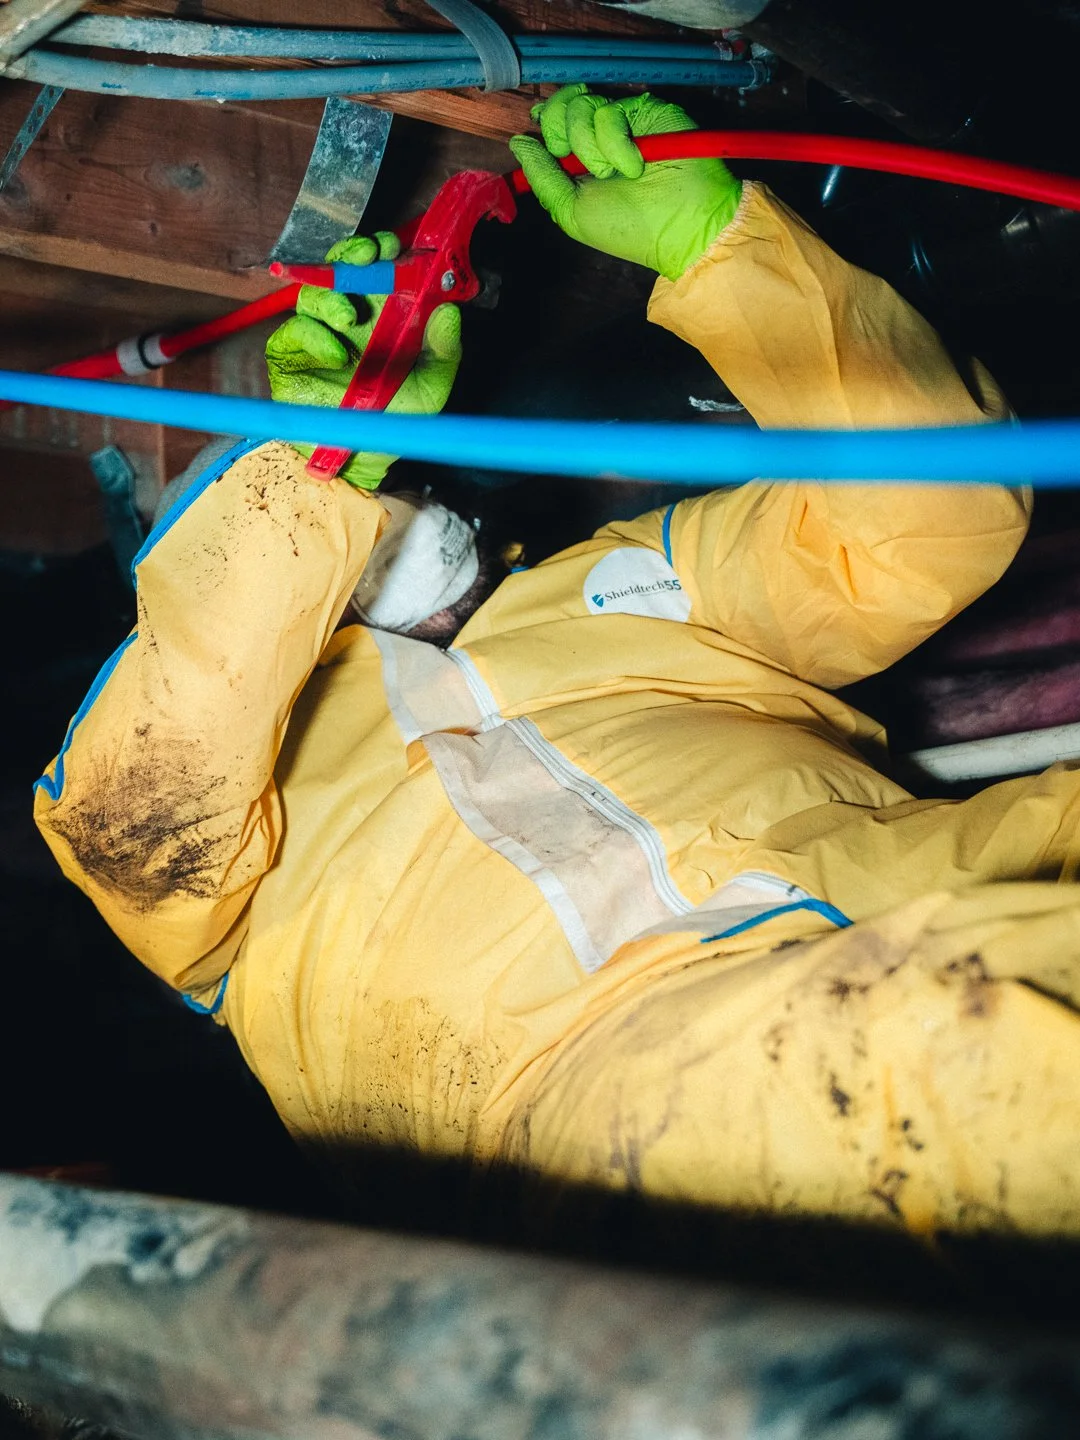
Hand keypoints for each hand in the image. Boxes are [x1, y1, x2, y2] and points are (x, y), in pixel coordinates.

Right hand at [265, 232, 462, 488]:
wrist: (360, 458)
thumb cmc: (396, 419)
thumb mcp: (431, 387)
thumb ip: (444, 351)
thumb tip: (450, 310)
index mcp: (381, 315)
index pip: (378, 269)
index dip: (384, 252)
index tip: (395, 246)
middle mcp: (348, 316)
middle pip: (341, 268)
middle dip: (353, 255)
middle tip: (369, 256)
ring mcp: (317, 330)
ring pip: (315, 292)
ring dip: (333, 296)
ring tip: (349, 317)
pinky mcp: (289, 351)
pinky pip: (296, 330)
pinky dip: (315, 336)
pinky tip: (336, 355)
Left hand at [509, 86, 740, 281]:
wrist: (680, 228)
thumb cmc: (628, 229)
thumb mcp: (571, 211)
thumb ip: (543, 177)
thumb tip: (519, 142)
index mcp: (581, 158)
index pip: (552, 120)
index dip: (546, 125)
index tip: (555, 151)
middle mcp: (600, 135)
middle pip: (561, 105)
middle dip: (561, 135)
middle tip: (582, 165)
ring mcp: (624, 120)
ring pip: (580, 106)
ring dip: (590, 148)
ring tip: (614, 174)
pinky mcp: (645, 109)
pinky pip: (609, 113)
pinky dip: (614, 146)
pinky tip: (634, 166)